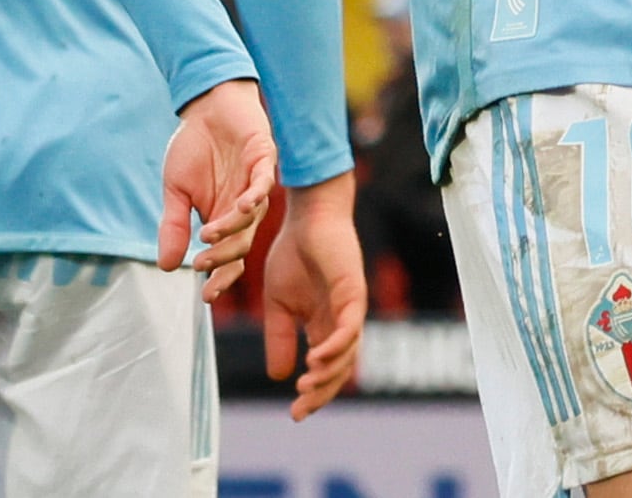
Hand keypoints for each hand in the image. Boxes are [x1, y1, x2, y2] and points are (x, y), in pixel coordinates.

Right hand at [158, 79, 278, 299]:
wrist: (206, 106)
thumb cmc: (193, 149)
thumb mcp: (175, 191)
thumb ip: (173, 226)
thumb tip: (166, 266)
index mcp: (225, 219)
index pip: (229, 258)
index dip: (221, 277)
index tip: (207, 297)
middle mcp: (244, 207)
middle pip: (243, 244)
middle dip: (223, 259)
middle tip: (202, 265)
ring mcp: (256, 183)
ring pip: (252, 218)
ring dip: (230, 229)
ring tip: (207, 234)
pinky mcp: (263, 158)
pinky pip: (263, 182)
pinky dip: (254, 196)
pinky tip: (241, 206)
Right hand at [261, 172, 365, 419]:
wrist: (305, 217)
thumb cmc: (293, 254)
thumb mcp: (277, 304)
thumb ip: (279, 338)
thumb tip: (278, 377)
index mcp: (323, 326)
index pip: (324, 370)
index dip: (313, 394)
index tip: (294, 414)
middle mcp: (340, 322)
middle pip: (339, 370)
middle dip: (321, 393)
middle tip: (300, 408)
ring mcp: (350, 308)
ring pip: (347, 353)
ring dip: (327, 374)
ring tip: (305, 385)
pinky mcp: (354, 292)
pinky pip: (349, 327)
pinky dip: (335, 346)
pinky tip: (316, 359)